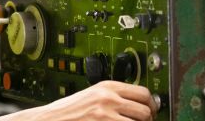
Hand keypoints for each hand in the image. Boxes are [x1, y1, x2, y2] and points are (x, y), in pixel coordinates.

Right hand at [0, 81, 157, 120]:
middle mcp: (109, 99)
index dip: (152, 104)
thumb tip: (137, 102)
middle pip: (145, 110)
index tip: (152, 109)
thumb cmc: (69, 110)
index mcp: (107, 86)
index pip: (143, 92)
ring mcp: (106, 115)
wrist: (51, 119)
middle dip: (148, 119)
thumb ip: (113, 96)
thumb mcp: (93, 95)